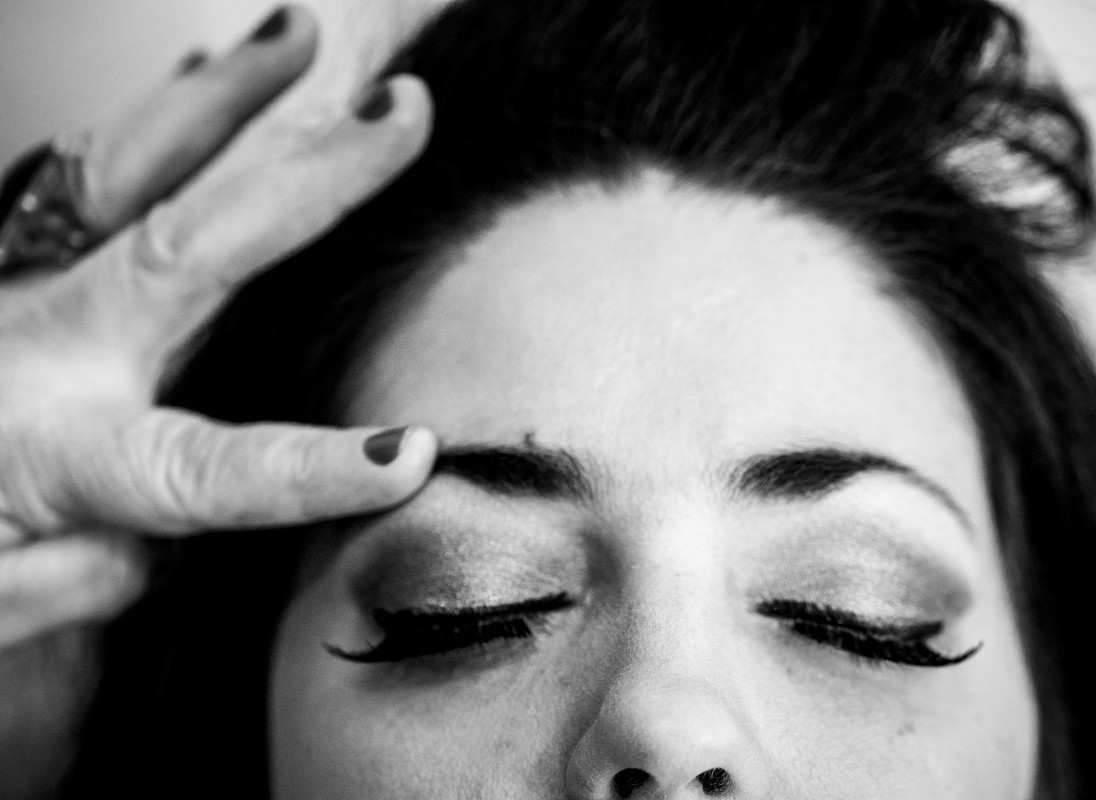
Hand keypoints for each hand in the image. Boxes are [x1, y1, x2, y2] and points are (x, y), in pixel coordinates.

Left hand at [0, 5, 437, 649]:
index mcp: (52, 455)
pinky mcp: (8, 258)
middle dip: (306, 179)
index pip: (207, 470)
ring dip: (224, 102)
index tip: (409, 454)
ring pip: (126, 175)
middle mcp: (42, 346)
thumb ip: (69, 588)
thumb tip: (137, 554)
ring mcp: (21, 287)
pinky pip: (82, 172)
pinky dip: (153, 120)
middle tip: (401, 116)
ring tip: (295, 38)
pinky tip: (202, 79)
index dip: (312, 467)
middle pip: (187, 253)